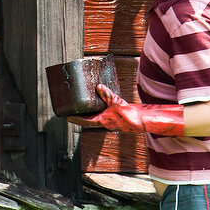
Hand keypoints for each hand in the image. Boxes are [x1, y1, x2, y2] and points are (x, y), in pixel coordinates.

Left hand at [68, 85, 184, 135]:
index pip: (85, 121)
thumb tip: (98, 87)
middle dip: (81, 116)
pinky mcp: (117, 117)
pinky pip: (105, 114)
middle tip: (73, 111)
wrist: (142, 121)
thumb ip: (107, 95)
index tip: (66, 117)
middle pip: (89, 120)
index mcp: (103, 121)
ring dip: (90, 114)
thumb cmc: (130, 116)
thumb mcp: (117, 103)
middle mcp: (105, 122)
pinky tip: (102, 104)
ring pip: (97, 117)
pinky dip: (100, 110)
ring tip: (84, 107)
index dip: (75, 119)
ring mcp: (111, 121)